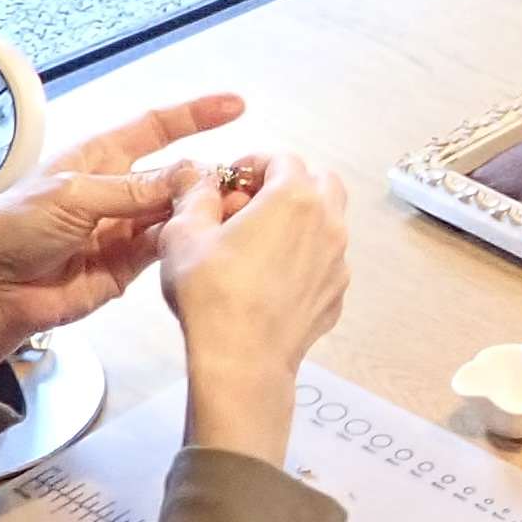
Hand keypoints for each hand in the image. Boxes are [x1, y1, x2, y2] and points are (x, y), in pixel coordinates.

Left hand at [0, 92, 243, 385]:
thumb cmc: (12, 231)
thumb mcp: (71, 196)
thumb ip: (131, 190)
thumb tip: (184, 177)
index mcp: (97, 158)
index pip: (155, 127)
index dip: (194, 115)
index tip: (233, 106)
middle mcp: (116, 190)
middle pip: (175, 173)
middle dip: (206, 173)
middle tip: (236, 177)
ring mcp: (124, 227)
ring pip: (177, 211)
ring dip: (202, 208)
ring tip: (230, 206)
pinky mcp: (129, 264)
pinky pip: (168, 246)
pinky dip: (188, 240)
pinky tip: (204, 233)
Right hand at [158, 151, 349, 462]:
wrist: (242, 362)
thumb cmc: (213, 296)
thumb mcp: (184, 234)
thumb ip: (194, 195)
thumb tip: (198, 179)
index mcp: (295, 198)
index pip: (281, 159)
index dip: (252, 164)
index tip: (229, 181)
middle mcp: (327, 224)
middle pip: (318, 182)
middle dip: (285, 185)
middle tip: (247, 206)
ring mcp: (338, 262)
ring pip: (327, 221)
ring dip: (298, 220)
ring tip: (257, 243)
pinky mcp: (336, 295)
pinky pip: (325, 261)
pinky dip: (304, 257)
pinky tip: (270, 278)